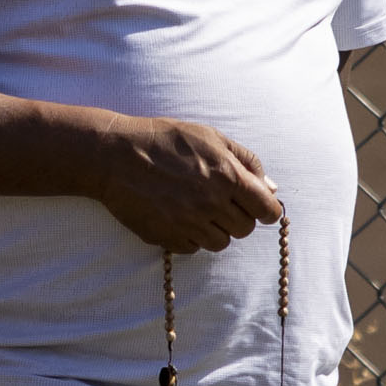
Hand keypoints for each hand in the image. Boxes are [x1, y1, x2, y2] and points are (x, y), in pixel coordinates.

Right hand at [87, 115, 283, 254]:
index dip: (265, 209)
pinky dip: (190, 236)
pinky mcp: (167, 238)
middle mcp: (211, 203)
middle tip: (219, 201)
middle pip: (245, 229)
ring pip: (221, 243)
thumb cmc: (164, 140)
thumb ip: (246, 161)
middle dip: (238, 217)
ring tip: (197, 208)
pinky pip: (193, 248)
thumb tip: (270, 187)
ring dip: (214, 228)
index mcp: (227, 176)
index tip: (256, 206)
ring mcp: (188, 223)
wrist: (114, 156)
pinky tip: (177, 216)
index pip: (267, 211)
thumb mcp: (210, 136)